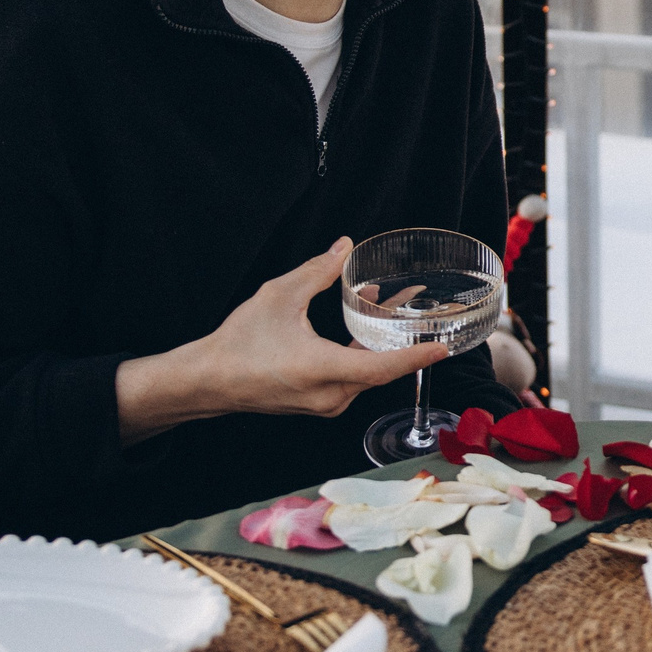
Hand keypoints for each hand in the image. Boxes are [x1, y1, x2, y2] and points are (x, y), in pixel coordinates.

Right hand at [115, 238, 446, 442]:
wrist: (207, 381)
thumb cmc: (239, 342)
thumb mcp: (279, 296)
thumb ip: (317, 271)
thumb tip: (344, 247)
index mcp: (324, 370)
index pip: (384, 367)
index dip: (417, 356)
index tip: (444, 347)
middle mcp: (330, 395)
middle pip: (381, 369)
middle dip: (403, 340)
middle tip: (421, 309)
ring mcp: (324, 404)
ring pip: (365, 375)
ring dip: (380, 346)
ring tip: (390, 309)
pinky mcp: (317, 404)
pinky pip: (351, 381)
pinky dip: (361, 357)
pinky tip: (362, 331)